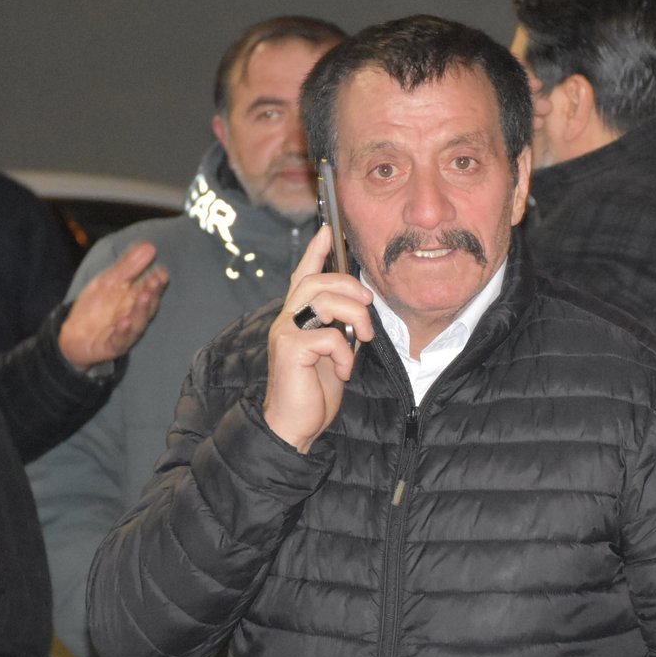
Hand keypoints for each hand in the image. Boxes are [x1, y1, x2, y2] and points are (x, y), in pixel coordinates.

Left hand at [59, 241, 168, 370]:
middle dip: (152, 292)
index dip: (156, 281)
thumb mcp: (107, 282)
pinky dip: (123, 331)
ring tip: (144, 297)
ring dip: (142, 310)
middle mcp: (134, 316)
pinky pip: (119, 340)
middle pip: (147, 304)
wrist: (73, 337)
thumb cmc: (96, 308)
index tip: (161, 271)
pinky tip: (124, 322)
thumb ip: (128, 266)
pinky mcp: (112, 346)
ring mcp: (125, 333)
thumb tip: (150, 246)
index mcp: (135, 299)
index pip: (150, 288)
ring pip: (138, 322)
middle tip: (156, 280)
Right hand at [264, 226, 374, 453]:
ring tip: (364, 340)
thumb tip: (361, 308)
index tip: (329, 230)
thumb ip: (341, 328)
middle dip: (351, 287)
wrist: (294, 425)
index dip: (316, 252)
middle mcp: (286, 319)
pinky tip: (343, 370)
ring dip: (355, 318)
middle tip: (370, 306)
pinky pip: (327, 335)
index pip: (304, 275)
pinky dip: (344, 352)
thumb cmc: (313, 391)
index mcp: (297, 317)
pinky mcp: (290, 349)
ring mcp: (285, 332)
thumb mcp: (334, 352)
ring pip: (324, 300)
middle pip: (318, 281)